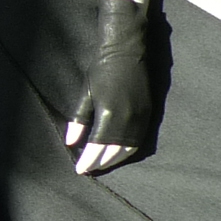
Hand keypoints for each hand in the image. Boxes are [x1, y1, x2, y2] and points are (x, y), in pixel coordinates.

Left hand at [65, 0, 152, 174]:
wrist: (126, 51)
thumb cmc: (101, 70)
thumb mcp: (85, 94)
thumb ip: (79, 120)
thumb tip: (71, 143)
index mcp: (109, 113)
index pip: (98, 146)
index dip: (89, 160)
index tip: (80, 169)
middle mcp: (127, 118)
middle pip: (115, 151)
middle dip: (101, 163)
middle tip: (90, 169)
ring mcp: (141, 116)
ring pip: (129, 148)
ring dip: (115, 159)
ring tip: (102, 165)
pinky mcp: (149, 113)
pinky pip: (139, 140)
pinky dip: (128, 151)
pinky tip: (118, 154)